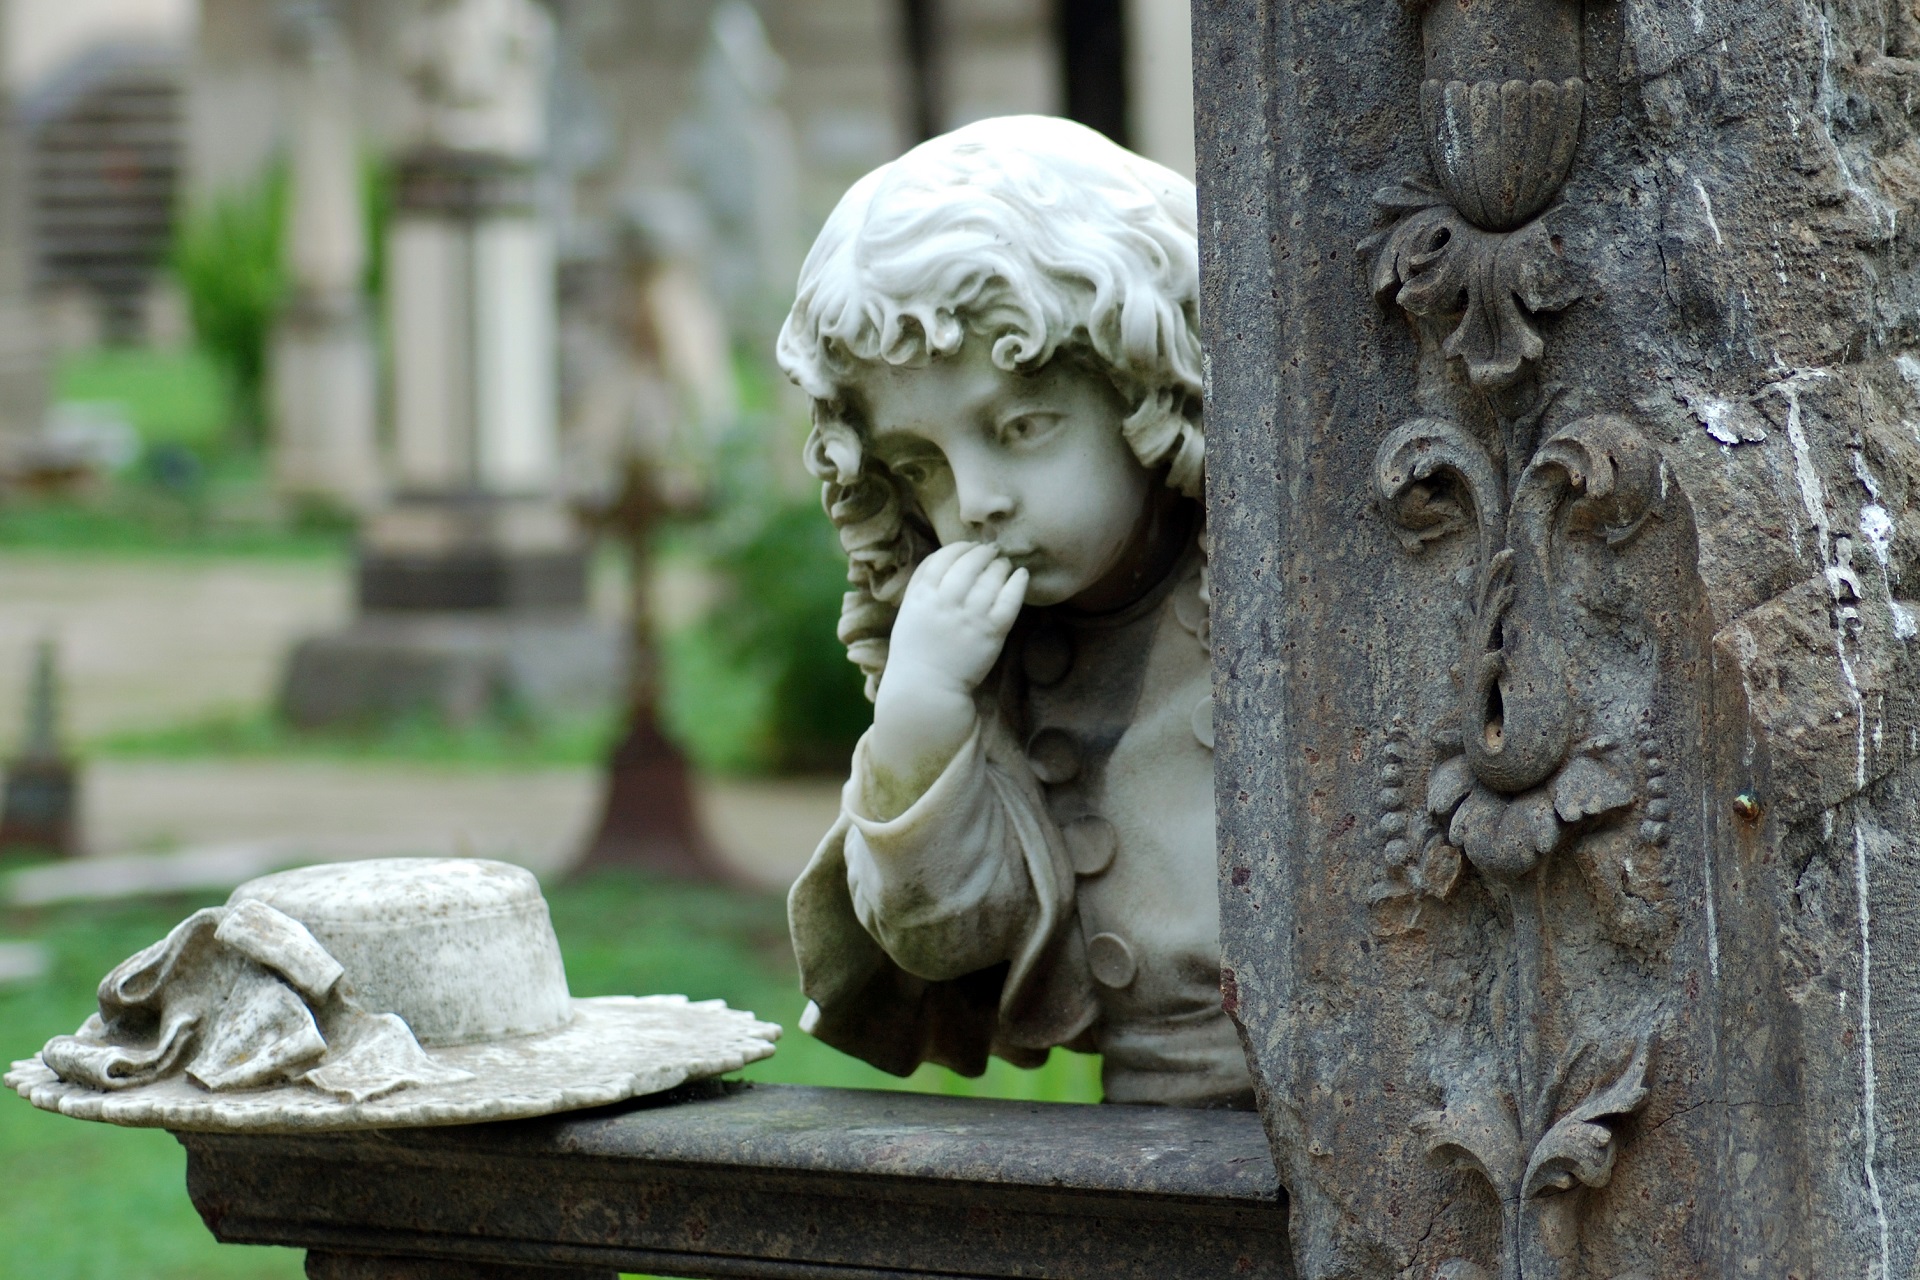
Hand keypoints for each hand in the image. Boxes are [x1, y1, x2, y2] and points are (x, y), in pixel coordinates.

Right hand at [886, 542, 1028, 696]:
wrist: (926, 688)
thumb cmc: (915, 650)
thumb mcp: (908, 611)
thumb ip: (921, 583)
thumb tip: (943, 556)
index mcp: (923, 596)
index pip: (944, 557)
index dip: (960, 547)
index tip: (970, 547)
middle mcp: (946, 602)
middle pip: (970, 563)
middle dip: (983, 552)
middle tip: (991, 551)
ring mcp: (970, 617)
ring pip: (992, 577)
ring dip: (1001, 565)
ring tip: (1004, 564)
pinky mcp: (991, 633)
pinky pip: (1010, 600)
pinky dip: (1018, 583)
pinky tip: (1021, 575)